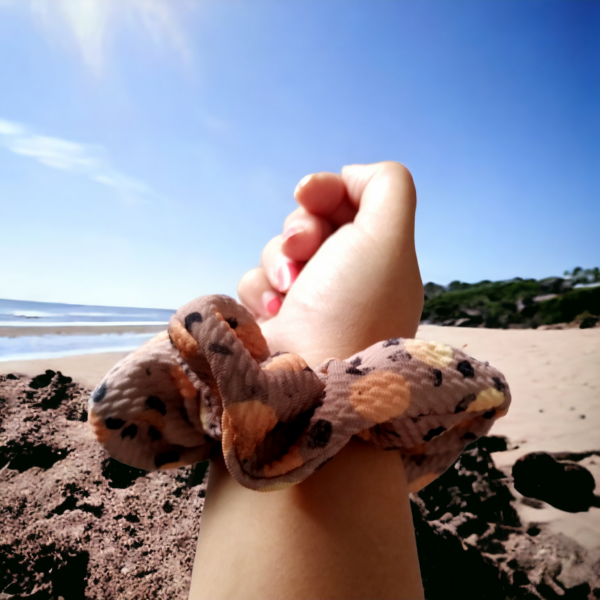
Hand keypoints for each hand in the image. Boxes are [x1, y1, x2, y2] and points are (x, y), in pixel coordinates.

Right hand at [238, 161, 423, 366]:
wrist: (312, 386)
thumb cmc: (353, 308)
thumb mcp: (389, 236)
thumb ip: (386, 186)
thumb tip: (348, 180)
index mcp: (381, 256)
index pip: (349, 199)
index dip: (327, 188)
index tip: (310, 195)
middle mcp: (347, 276)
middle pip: (310, 220)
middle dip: (299, 229)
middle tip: (304, 254)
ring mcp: (310, 300)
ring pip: (279, 249)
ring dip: (278, 262)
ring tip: (288, 294)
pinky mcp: (275, 319)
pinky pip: (256, 280)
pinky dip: (260, 291)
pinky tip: (272, 316)